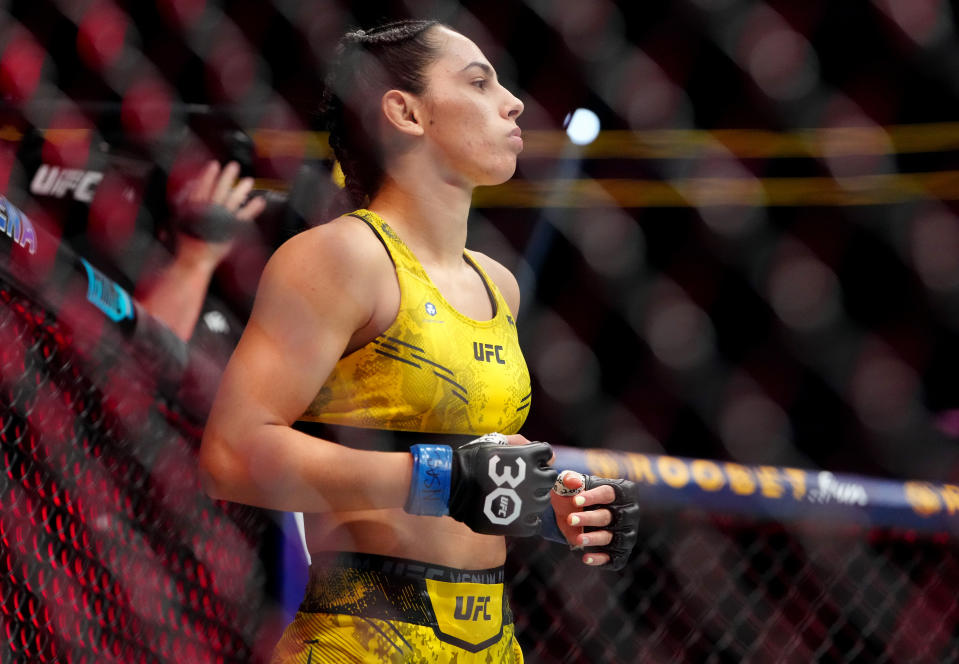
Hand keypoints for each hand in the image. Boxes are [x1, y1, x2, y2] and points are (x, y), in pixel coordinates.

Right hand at [174, 160, 265, 264]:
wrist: (193, 260)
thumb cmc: (184, 243)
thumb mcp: (178, 219)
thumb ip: (184, 203)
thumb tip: (190, 188)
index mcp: (194, 208)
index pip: (202, 187)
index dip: (208, 175)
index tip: (214, 165)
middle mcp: (208, 211)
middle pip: (219, 190)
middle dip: (227, 177)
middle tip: (234, 166)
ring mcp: (221, 220)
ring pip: (233, 200)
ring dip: (242, 189)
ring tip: (249, 181)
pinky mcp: (231, 230)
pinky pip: (244, 216)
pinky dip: (253, 208)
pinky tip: (260, 201)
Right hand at [405, 433, 556, 536]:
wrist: (453, 486)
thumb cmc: (472, 461)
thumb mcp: (495, 442)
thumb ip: (521, 443)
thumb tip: (547, 455)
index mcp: (528, 457)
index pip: (547, 454)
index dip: (538, 457)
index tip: (526, 462)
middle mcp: (534, 479)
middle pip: (549, 478)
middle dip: (539, 478)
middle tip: (523, 481)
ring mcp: (529, 502)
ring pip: (544, 501)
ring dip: (534, 498)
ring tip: (517, 498)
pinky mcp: (520, 523)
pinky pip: (535, 524)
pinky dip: (529, 520)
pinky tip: (517, 515)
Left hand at [550, 471, 638, 569]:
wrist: (575, 514)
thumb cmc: (577, 495)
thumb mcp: (571, 483)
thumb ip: (569, 479)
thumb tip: (573, 481)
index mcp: (621, 491)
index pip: (608, 493)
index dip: (592, 497)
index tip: (575, 500)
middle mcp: (628, 512)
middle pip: (608, 516)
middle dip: (589, 518)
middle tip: (570, 519)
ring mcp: (626, 533)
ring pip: (610, 537)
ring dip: (593, 538)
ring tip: (577, 539)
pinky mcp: (621, 551)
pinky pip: (614, 558)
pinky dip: (600, 559)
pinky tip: (586, 558)